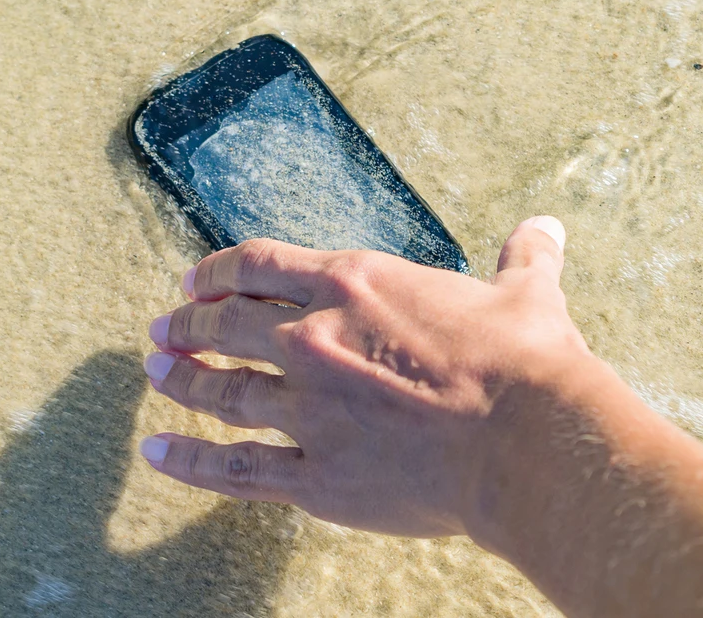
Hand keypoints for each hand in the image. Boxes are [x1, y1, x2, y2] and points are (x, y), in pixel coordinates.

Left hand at [140, 216, 597, 536]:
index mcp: (356, 285)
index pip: (260, 266)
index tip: (195, 279)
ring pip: (222, 392)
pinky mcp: (315, 475)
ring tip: (155, 374)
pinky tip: (158, 452)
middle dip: (187, 325)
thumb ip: (524, 256)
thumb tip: (547, 226)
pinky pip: (236, 467)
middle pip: (226, 326)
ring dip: (182, 380)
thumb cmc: (527, 361)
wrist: (526, 441)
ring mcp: (309, 410)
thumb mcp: (528, 294)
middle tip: (162, 330)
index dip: (218, 270)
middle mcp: (315, 340)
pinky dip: (190, 460)